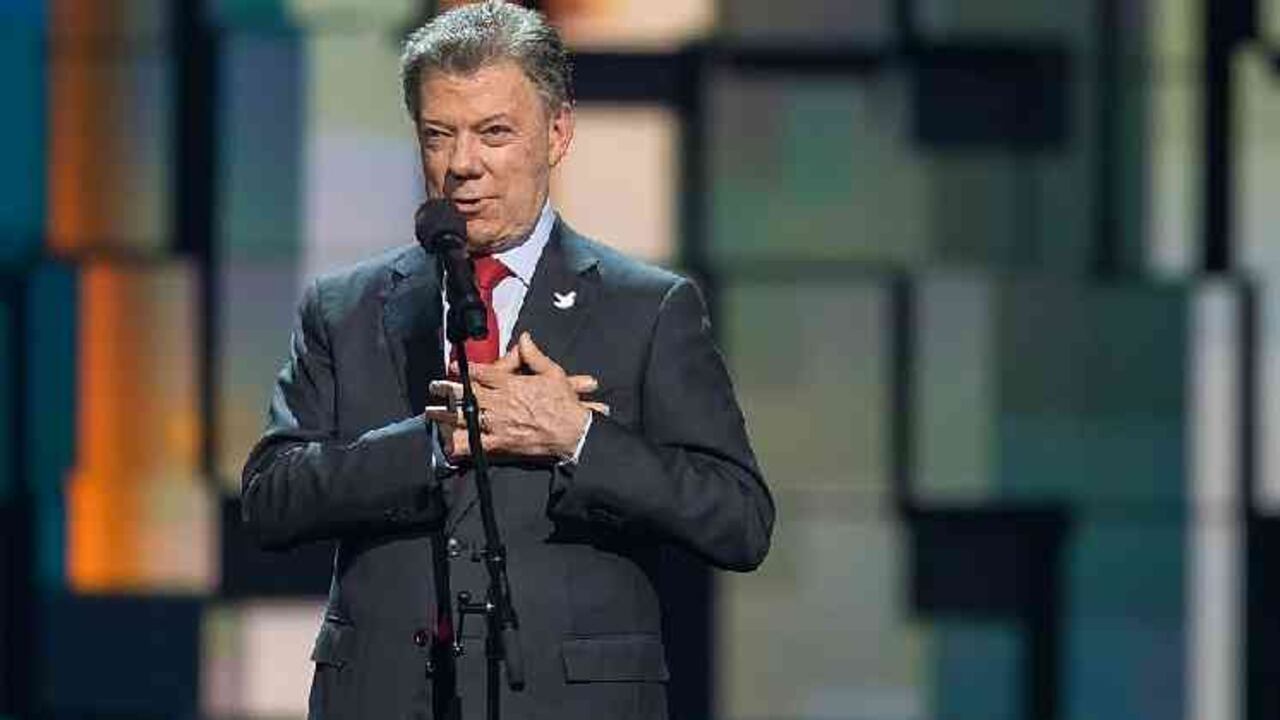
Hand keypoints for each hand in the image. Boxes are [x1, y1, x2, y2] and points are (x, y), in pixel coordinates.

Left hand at [425, 333, 606, 461]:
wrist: (573, 432)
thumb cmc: (564, 404)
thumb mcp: (553, 373)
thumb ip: (534, 356)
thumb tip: (524, 338)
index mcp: (510, 384)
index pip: (482, 374)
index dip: (465, 369)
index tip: (452, 366)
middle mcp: (500, 402)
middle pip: (467, 393)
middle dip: (447, 389)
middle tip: (433, 386)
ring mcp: (498, 423)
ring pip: (465, 417)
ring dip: (446, 414)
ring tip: (431, 413)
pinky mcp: (501, 443)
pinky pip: (477, 443)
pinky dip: (461, 444)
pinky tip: (447, 444)